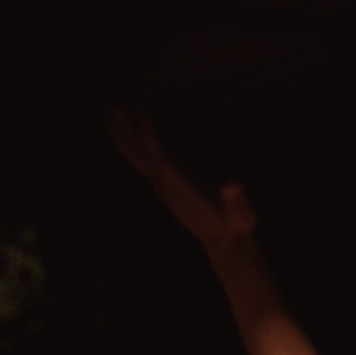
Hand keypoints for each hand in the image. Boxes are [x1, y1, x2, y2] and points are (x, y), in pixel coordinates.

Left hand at [110, 112, 254, 247]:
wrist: (225, 244)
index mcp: (181, 188)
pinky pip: (145, 165)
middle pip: (141, 158)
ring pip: (138, 161)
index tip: (141, 115)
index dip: (149, 139)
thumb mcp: (242, 215)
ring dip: (125, 140)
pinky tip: (130, 138)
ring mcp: (164, 188)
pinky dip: (135, 149)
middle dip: (128, 135)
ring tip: (112, 118)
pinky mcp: (167, 188)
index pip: (158, 160)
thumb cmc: (235, 226)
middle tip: (115, 110)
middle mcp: (167, 187)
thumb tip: (233, 186)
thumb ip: (237, 201)